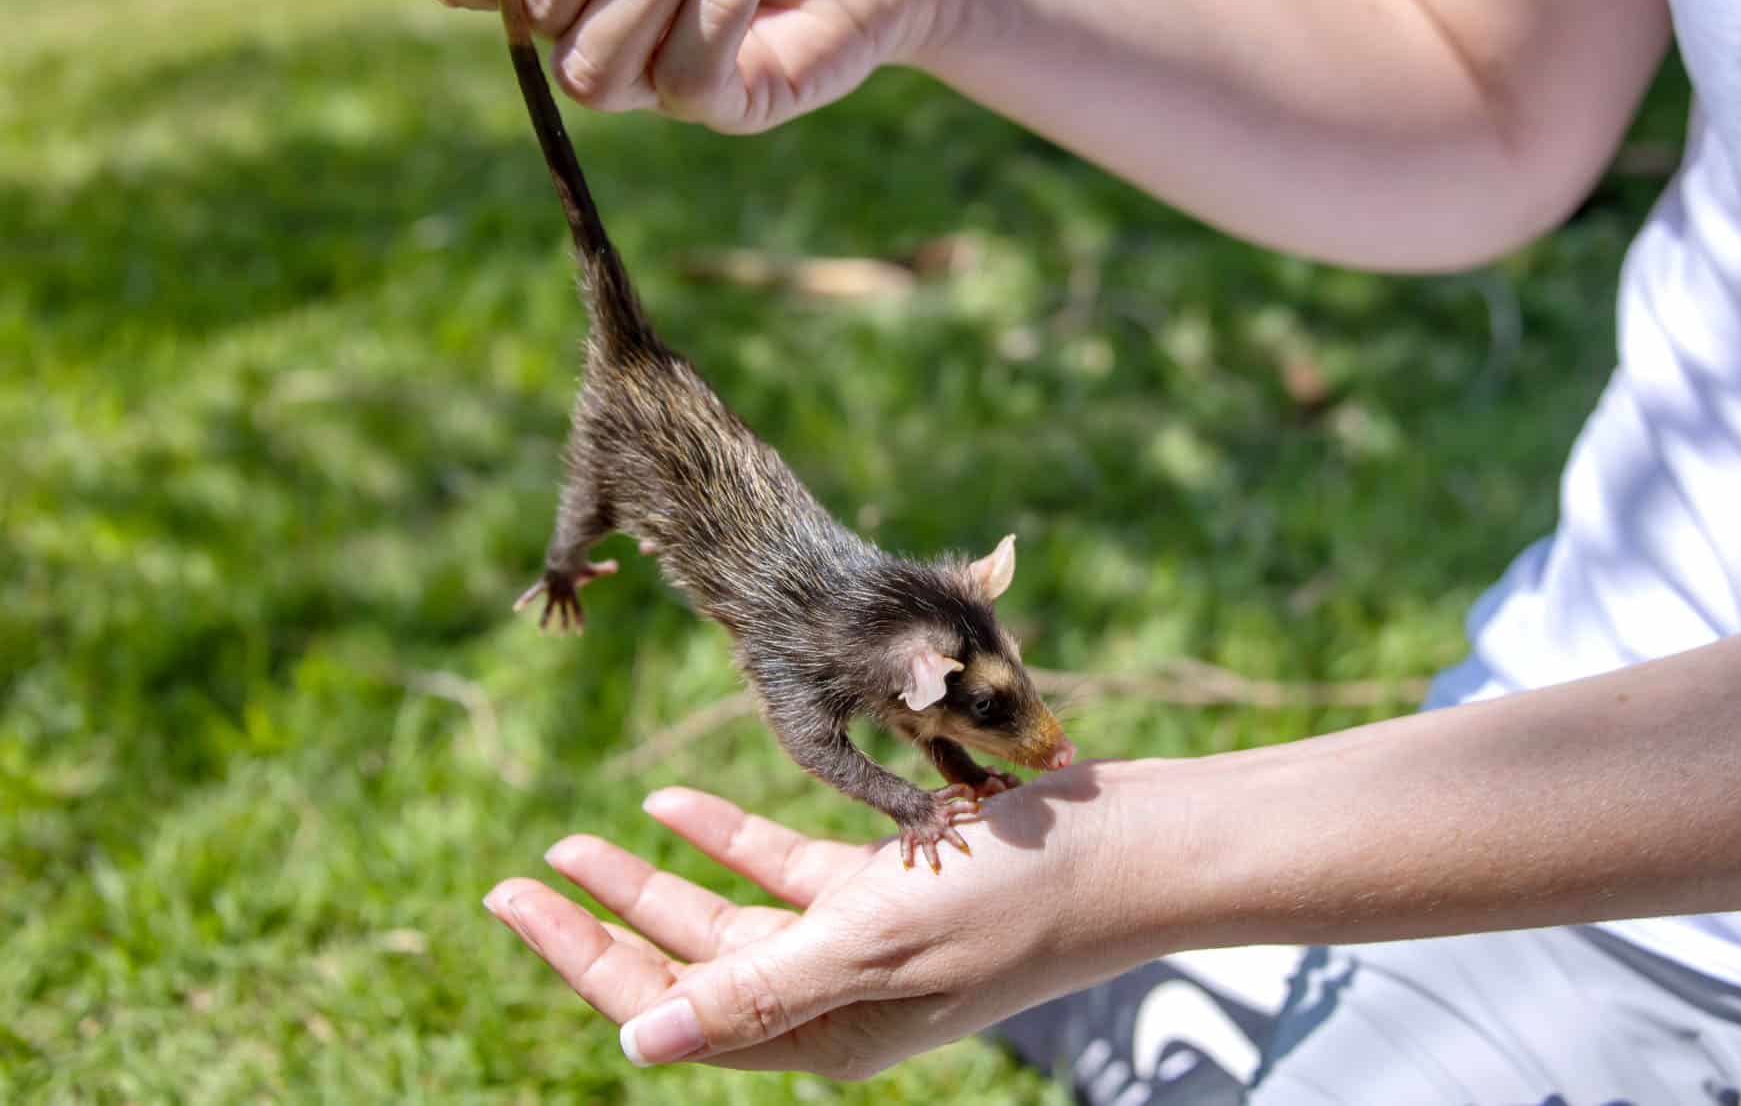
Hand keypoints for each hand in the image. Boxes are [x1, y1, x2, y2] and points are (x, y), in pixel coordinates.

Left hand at [483, 768, 1148, 1078]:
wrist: (1128, 848)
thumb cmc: (1014, 899)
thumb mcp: (876, 940)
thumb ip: (757, 990)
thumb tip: (633, 1036)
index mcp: (821, 1032)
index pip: (669, 1003)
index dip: (583, 955)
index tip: (512, 902)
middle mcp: (832, 997)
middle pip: (683, 964)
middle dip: (597, 923)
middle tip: (508, 882)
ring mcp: (858, 940)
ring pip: (725, 915)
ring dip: (650, 878)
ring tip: (570, 843)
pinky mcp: (886, 889)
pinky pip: (782, 870)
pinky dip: (725, 838)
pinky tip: (669, 807)